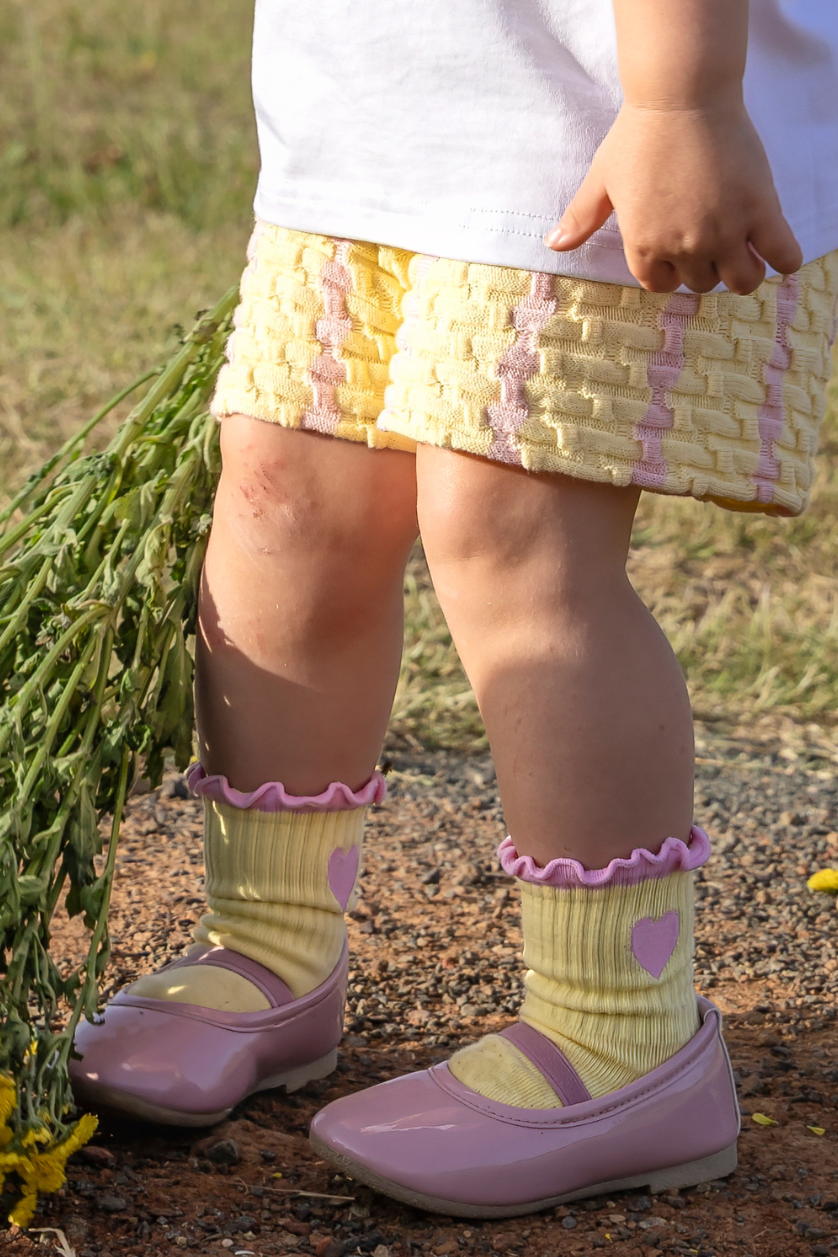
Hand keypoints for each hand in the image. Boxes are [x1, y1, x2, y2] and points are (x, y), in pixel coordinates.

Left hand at [545, 102, 802, 293]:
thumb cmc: (638, 135)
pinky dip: (782, 261)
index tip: (677, 249)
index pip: (660, 285)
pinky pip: (781, 255)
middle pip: (701, 283)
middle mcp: (684, 247)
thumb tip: (555, 243)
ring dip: (741, 272)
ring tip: (742, 249)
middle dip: (703, 266)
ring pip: (741, 280)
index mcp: (644, 245)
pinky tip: (775, 251)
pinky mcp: (760, 211)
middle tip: (709, 238)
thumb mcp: (602, 179)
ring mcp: (724, 232)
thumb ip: (581, 217)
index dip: (668, 270)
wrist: (682, 96)